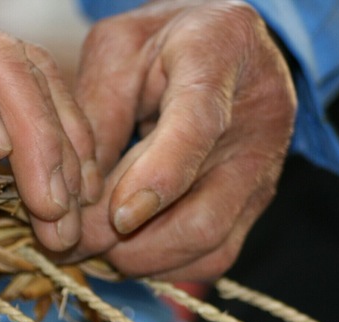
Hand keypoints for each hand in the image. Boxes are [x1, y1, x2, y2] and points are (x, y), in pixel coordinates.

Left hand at [68, 0, 295, 280]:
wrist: (224, 44)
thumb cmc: (163, 41)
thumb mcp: (116, 51)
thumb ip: (97, 114)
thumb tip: (75, 198)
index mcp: (219, 54)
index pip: (197, 127)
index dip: (158, 179)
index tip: (118, 218)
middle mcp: (258, 119)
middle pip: (206, 216)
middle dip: (135, 245)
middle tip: (79, 242)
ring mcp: (263, 169)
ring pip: (210, 247)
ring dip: (145, 260)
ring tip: (98, 245)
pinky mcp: (256, 203)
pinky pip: (215, 256)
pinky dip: (166, 264)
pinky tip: (130, 247)